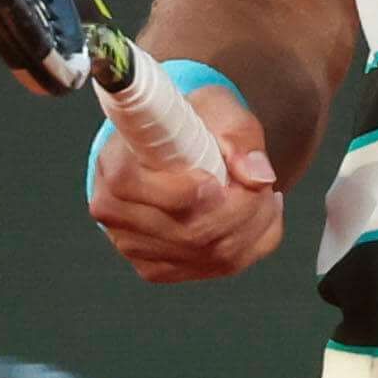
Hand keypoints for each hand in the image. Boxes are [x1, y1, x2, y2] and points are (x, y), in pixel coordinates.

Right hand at [89, 81, 283, 282]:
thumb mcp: (218, 108)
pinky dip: (251, 244)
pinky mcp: (157, 268)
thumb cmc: (191, 124)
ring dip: (253, 226)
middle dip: (242, 211)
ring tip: (262, 195)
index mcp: (115, 164)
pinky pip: (218, 269)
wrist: (177, 145)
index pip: (138, 190)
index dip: (184, 192)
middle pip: (188, 232)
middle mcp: (115, 211)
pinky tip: (254, 217)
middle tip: (262, 185)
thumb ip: (240, 137)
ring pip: (212, 255)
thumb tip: (258, 176)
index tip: (219, 181)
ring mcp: (133, 246)